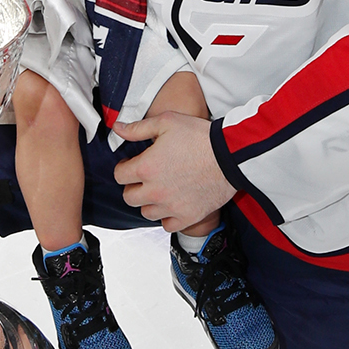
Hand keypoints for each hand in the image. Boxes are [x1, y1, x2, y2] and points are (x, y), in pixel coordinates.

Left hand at [111, 111, 235, 230]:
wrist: (231, 155)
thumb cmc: (199, 136)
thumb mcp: (166, 122)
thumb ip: (138, 128)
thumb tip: (117, 129)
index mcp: (145, 168)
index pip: (119, 175)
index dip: (124, 167)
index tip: (133, 163)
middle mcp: (154, 191)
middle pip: (129, 197)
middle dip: (133, 186)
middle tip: (145, 178)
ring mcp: (171, 206)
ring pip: (146, 212)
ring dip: (149, 202)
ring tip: (159, 190)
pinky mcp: (187, 216)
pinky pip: (167, 225)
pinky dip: (167, 217)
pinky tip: (172, 204)